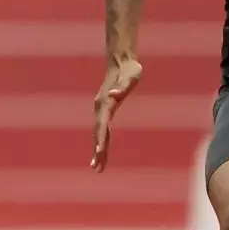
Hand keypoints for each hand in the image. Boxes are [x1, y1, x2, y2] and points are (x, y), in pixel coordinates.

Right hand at [91, 56, 142, 171]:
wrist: (121, 61)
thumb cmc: (130, 69)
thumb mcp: (132, 76)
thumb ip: (123, 86)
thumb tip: (114, 95)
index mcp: (106, 102)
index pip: (102, 125)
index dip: (100, 139)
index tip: (99, 152)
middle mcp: (100, 108)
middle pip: (98, 133)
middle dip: (98, 151)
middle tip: (97, 168)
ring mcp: (101, 110)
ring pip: (98, 134)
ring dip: (98, 150)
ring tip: (97, 168)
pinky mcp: (105, 110)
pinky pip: (103, 130)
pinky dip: (102, 142)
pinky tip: (102, 153)